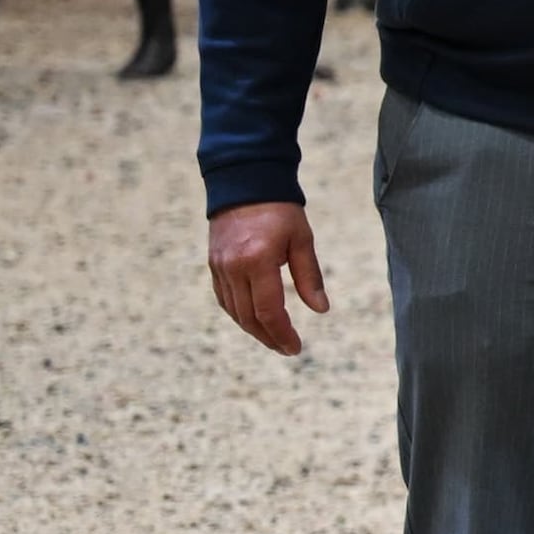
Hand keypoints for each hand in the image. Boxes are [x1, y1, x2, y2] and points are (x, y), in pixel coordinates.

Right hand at [209, 203, 329, 355]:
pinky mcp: (213, 265)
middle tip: (287, 349)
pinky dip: (239, 314)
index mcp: (258, 261)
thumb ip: (310, 277)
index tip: (295, 348)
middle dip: (268, 337)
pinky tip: (254, 321)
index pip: (268, 310)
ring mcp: (219, 267)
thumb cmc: (281, 211)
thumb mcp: (303, 240)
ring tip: (274, 339)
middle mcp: (233, 268)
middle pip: (248, 317)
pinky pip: (224, 299)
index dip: (282, 333)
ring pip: (234, 311)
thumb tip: (321, 310)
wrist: (245, 184)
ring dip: (253, 329)